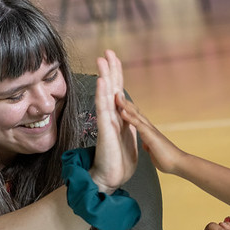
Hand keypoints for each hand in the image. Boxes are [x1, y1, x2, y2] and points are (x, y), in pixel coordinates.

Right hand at [89, 50, 137, 192]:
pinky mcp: (105, 129)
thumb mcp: (129, 136)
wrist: (112, 178)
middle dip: (109, 69)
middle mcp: (111, 116)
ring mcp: (107, 121)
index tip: (114, 57)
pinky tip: (101, 81)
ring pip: (105, 94)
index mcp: (118, 116)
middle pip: (110, 87)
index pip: (118, 90)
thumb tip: (128, 112)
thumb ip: (127, 122)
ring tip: (101, 59)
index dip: (117, 74)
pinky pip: (103, 108)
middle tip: (107, 51)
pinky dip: (102, 94)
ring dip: (104, 76)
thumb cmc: (119, 161)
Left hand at [116, 93, 186, 174]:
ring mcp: (150, 130)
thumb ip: (149, 146)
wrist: (178, 164)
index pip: (136, 117)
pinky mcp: (151, 135)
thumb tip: (146, 145)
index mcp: (148, 132)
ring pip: (135, 114)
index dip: (127, 109)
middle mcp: (149, 128)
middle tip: (114, 92)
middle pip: (135, 111)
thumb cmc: (167, 160)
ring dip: (125, 105)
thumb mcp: (154, 152)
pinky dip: (129, 117)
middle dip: (124, 102)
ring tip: (116, 96)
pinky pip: (138, 124)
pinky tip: (122, 111)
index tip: (118, 102)